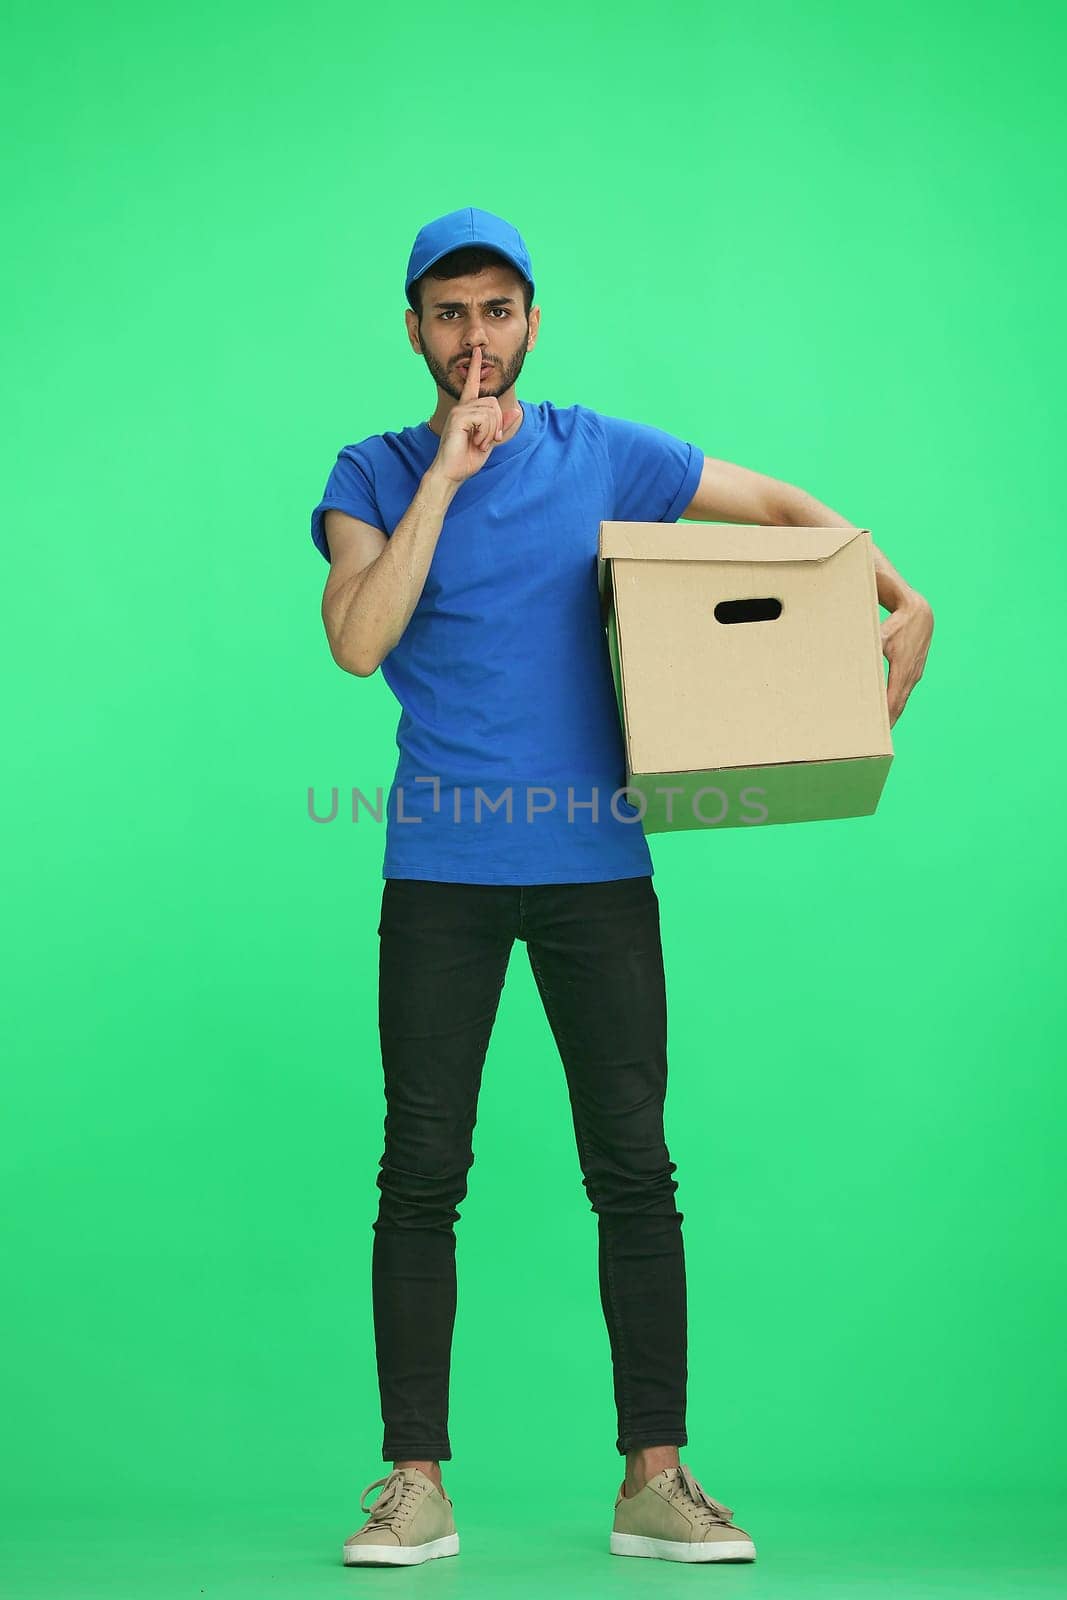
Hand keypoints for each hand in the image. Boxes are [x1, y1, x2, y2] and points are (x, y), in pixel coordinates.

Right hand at [432, 348, 521, 484]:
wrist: (451, 473)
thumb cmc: (467, 460)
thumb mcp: (490, 442)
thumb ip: (501, 426)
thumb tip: (516, 411)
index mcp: (467, 410)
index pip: (472, 385)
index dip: (475, 368)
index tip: (477, 352)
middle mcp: (462, 407)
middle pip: (493, 403)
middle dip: (497, 425)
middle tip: (487, 442)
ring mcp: (459, 411)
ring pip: (491, 410)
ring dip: (491, 431)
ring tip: (479, 444)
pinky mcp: (458, 417)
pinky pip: (484, 418)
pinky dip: (486, 433)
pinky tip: (476, 442)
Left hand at [880, 594, 933, 726]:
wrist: (920, 614)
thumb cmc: (898, 624)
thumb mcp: (882, 634)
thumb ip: (871, 646)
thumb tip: (857, 653)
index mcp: (903, 669)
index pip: (893, 700)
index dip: (886, 716)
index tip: (877, 729)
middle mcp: (911, 675)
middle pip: (899, 705)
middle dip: (889, 722)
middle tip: (876, 739)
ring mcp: (914, 674)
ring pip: (903, 700)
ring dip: (893, 715)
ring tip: (881, 730)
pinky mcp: (914, 671)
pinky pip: (904, 692)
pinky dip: (897, 704)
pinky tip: (888, 711)